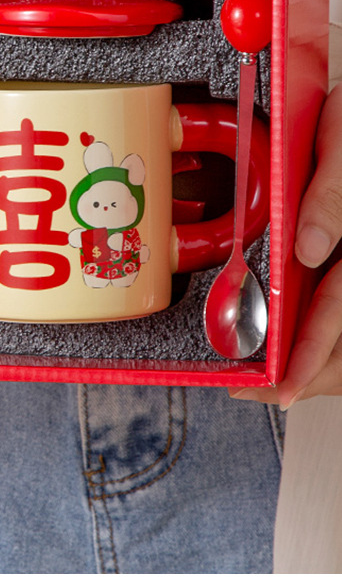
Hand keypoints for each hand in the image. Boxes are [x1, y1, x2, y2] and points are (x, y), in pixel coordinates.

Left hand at [231, 83, 341, 406]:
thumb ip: (333, 196)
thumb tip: (310, 250)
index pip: (339, 308)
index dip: (311, 354)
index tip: (282, 388)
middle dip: (305, 371)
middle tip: (255, 392)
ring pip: (340, 327)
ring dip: (310, 357)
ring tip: (264, 378)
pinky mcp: (340, 256)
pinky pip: (334, 301)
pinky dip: (314, 329)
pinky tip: (285, 336)